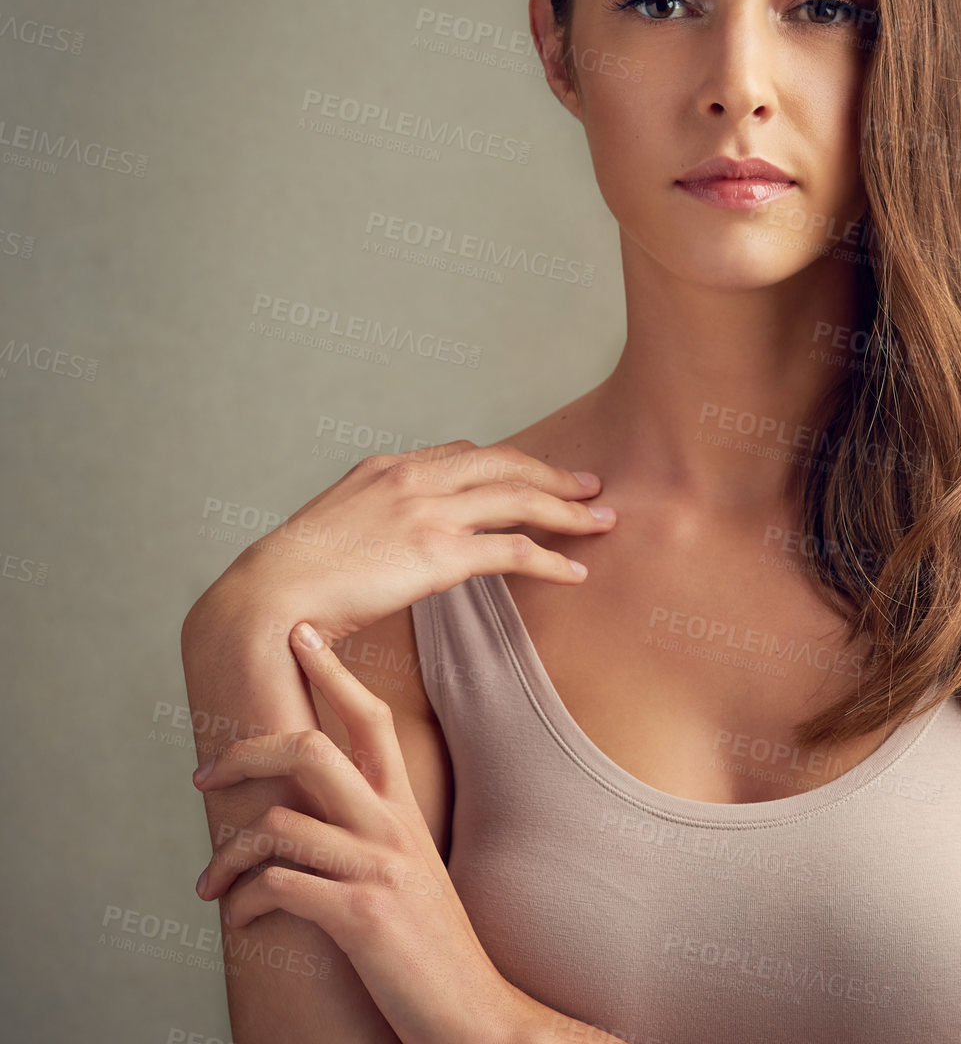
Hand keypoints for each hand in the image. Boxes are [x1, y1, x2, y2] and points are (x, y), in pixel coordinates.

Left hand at [192, 620, 523, 1042]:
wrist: (475, 1010)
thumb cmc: (430, 944)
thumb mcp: (408, 871)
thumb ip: (369, 835)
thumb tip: (304, 819)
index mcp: (402, 810)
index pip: (369, 718)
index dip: (331, 671)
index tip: (299, 635)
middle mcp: (391, 826)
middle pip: (312, 749)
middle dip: (246, 750)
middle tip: (205, 772)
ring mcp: (376, 868)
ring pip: (279, 823)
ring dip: (229, 856)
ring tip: (211, 885)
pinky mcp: (358, 916)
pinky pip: (279, 887)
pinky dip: (245, 903)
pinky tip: (243, 921)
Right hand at [194, 438, 614, 644]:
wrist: (267, 597)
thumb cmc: (292, 577)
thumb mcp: (335, 528)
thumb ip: (374, 521)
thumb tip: (391, 546)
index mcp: (387, 467)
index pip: (464, 453)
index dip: (509, 464)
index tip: (536, 474)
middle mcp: (413, 478)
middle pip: (505, 464)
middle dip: (554, 475)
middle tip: (590, 486)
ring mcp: (427, 511)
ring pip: (519, 500)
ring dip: (569, 510)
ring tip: (602, 522)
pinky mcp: (438, 553)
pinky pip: (512, 550)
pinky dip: (551, 558)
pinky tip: (574, 571)